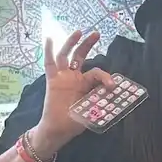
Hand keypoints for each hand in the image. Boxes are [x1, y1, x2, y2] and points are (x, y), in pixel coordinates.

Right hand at [31, 30, 112, 152]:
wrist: (57, 130)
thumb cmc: (73, 122)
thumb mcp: (91, 111)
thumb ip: (99, 103)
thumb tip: (111, 97)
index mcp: (85, 84)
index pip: (96, 73)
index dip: (105, 77)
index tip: (112, 85)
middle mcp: (74, 78)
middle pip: (81, 56)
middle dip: (88, 44)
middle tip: (96, 33)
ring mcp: (62, 78)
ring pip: (66, 56)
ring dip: (71, 43)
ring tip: (78, 32)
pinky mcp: (52, 80)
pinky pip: (49, 63)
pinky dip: (48, 51)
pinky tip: (49, 38)